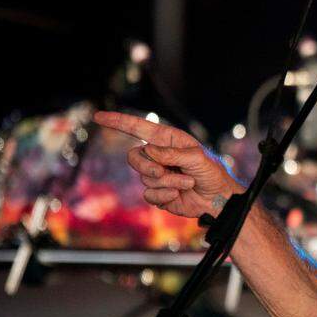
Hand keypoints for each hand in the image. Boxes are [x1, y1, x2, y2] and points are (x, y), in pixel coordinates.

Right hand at [93, 111, 243, 218]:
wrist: (217, 199)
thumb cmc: (211, 173)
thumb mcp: (197, 158)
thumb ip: (173, 154)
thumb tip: (148, 151)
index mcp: (167, 140)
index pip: (138, 128)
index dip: (118, 121)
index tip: (99, 116)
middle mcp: (158, 156)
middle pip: (133, 157)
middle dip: (147, 166)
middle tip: (164, 172)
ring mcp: (156, 175)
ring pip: (145, 178)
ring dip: (168, 183)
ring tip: (187, 183)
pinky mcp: (157, 193)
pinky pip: (149, 195)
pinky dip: (165, 196)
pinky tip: (179, 195)